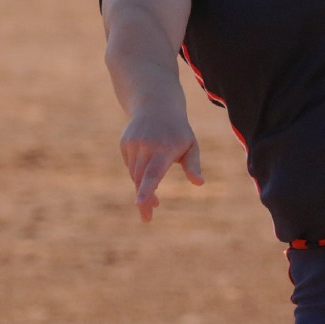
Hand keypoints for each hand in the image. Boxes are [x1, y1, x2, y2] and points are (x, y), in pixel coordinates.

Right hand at [118, 105, 203, 222]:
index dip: (147, 190)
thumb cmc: (178, 130)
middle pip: (141, 180)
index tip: (141, 203)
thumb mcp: (190, 145)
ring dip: (142, 189)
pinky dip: (137, 173)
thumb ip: (193, 165)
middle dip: (143, 200)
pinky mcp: (124, 144)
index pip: (154, 173)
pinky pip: (130, 166)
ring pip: (135, 174)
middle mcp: (147, 146)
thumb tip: (200, 183)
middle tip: (147, 218)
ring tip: (154, 202)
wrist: (156, 105)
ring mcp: (133, 144)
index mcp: (165, 148)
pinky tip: (147, 170)